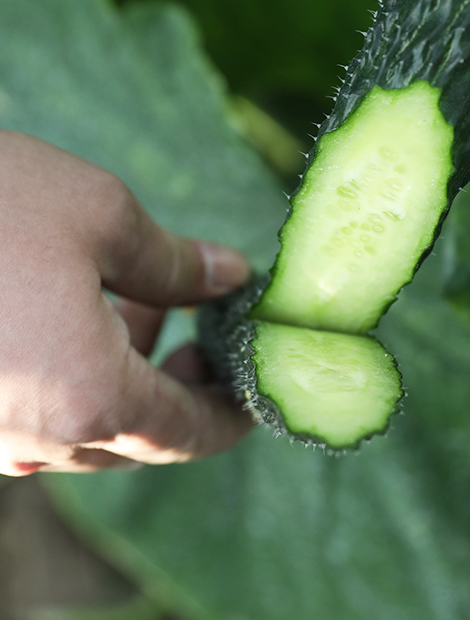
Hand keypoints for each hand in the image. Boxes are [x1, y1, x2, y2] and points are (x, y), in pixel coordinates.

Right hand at [0, 131, 252, 474]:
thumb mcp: (100, 215)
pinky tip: (71, 313)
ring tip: (138, 300)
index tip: (254, 385)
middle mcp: (35, 438)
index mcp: (89, 399)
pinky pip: (31, 415)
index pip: (188, 433)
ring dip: (123, 374)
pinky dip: (70, 376)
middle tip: (203, 324)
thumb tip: (231, 277)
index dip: (232, 412)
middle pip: (137, 435)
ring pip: (82, 427)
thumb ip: (176, 261)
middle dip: (178, 382)